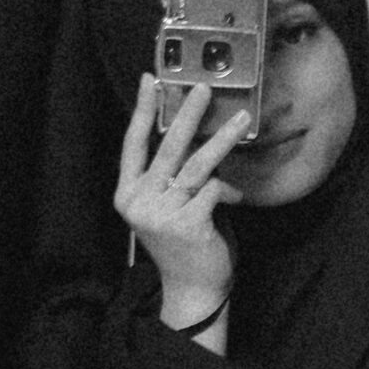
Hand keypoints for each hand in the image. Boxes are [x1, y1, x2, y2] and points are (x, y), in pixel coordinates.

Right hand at [116, 76, 246, 330]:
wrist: (192, 288)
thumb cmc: (183, 241)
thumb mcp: (166, 205)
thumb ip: (171, 176)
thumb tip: (194, 133)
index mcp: (128, 193)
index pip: (132, 143)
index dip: (141, 110)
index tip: (150, 79)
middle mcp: (138, 201)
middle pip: (166, 147)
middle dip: (187, 113)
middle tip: (204, 88)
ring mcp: (160, 214)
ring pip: (196, 165)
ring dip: (220, 138)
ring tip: (241, 118)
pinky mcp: (186, 224)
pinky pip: (213, 190)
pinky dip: (228, 189)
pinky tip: (236, 198)